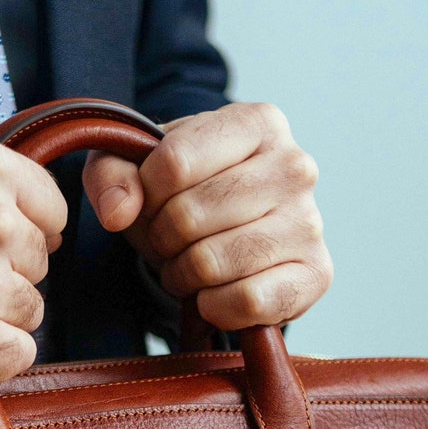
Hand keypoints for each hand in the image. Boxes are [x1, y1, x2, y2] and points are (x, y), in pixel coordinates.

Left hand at [82, 104, 331, 329]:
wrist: (228, 234)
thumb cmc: (180, 192)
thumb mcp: (134, 165)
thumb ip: (111, 174)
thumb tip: (118, 211)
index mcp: (258, 122)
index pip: (174, 162)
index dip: (144, 194)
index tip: (148, 203)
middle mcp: (295, 165)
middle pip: (189, 215)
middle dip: (161, 238)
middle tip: (169, 241)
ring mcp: (310, 221)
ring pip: (212, 262)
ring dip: (182, 275)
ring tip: (188, 266)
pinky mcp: (316, 275)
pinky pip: (247, 301)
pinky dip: (215, 306)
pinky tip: (215, 293)